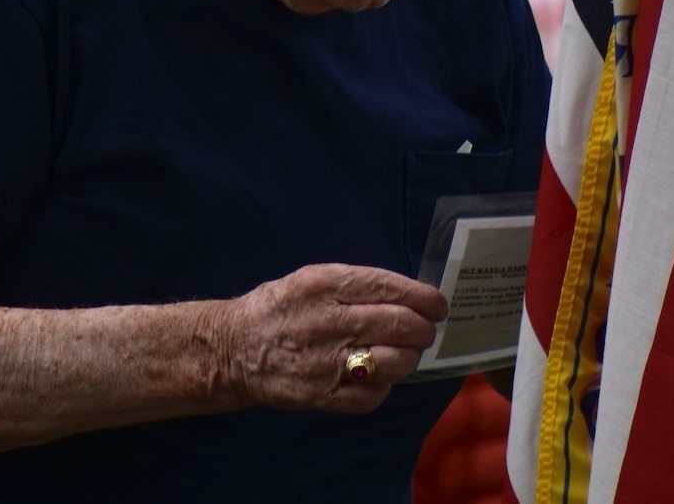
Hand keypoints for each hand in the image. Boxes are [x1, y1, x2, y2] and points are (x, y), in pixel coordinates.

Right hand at [214, 263, 447, 413]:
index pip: (388, 287)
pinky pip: (372, 394)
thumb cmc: (281, 306)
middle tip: (426, 330)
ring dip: (409, 356)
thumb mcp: (312, 278)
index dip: (422, 297)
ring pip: (392, 361)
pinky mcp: (322, 395)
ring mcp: (325, 361)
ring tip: (406, 351)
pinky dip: (386, 384)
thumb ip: (356, 284)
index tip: (438, 304)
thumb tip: (407, 294)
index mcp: (325, 284)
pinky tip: (380, 373)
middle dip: (423, 328)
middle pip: (398, 324)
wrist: (234, 348)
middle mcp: (328, 320)